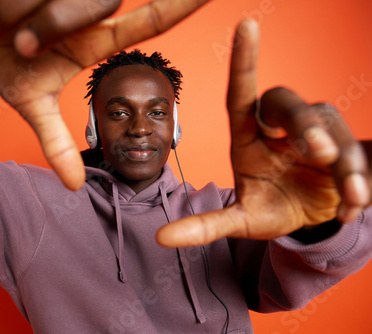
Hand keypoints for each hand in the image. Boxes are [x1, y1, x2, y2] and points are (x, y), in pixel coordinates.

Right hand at [0, 0, 209, 190]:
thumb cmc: (9, 68)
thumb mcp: (32, 107)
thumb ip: (57, 143)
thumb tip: (77, 188)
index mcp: (91, 41)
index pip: (147, 22)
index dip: (178, 8)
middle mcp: (84, 10)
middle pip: (85, 6)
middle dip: (40, 26)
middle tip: (13, 44)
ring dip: (8, 14)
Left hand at [156, 20, 371, 247]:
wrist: (309, 219)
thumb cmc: (269, 208)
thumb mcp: (239, 220)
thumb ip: (205, 227)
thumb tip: (161, 239)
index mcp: (248, 137)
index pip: (241, 95)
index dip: (244, 60)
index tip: (246, 24)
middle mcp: (279, 128)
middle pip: (289, 104)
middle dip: (307, 126)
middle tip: (320, 154)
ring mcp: (315, 134)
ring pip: (330, 125)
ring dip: (343, 158)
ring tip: (348, 194)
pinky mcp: (345, 146)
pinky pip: (356, 153)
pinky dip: (358, 181)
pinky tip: (352, 206)